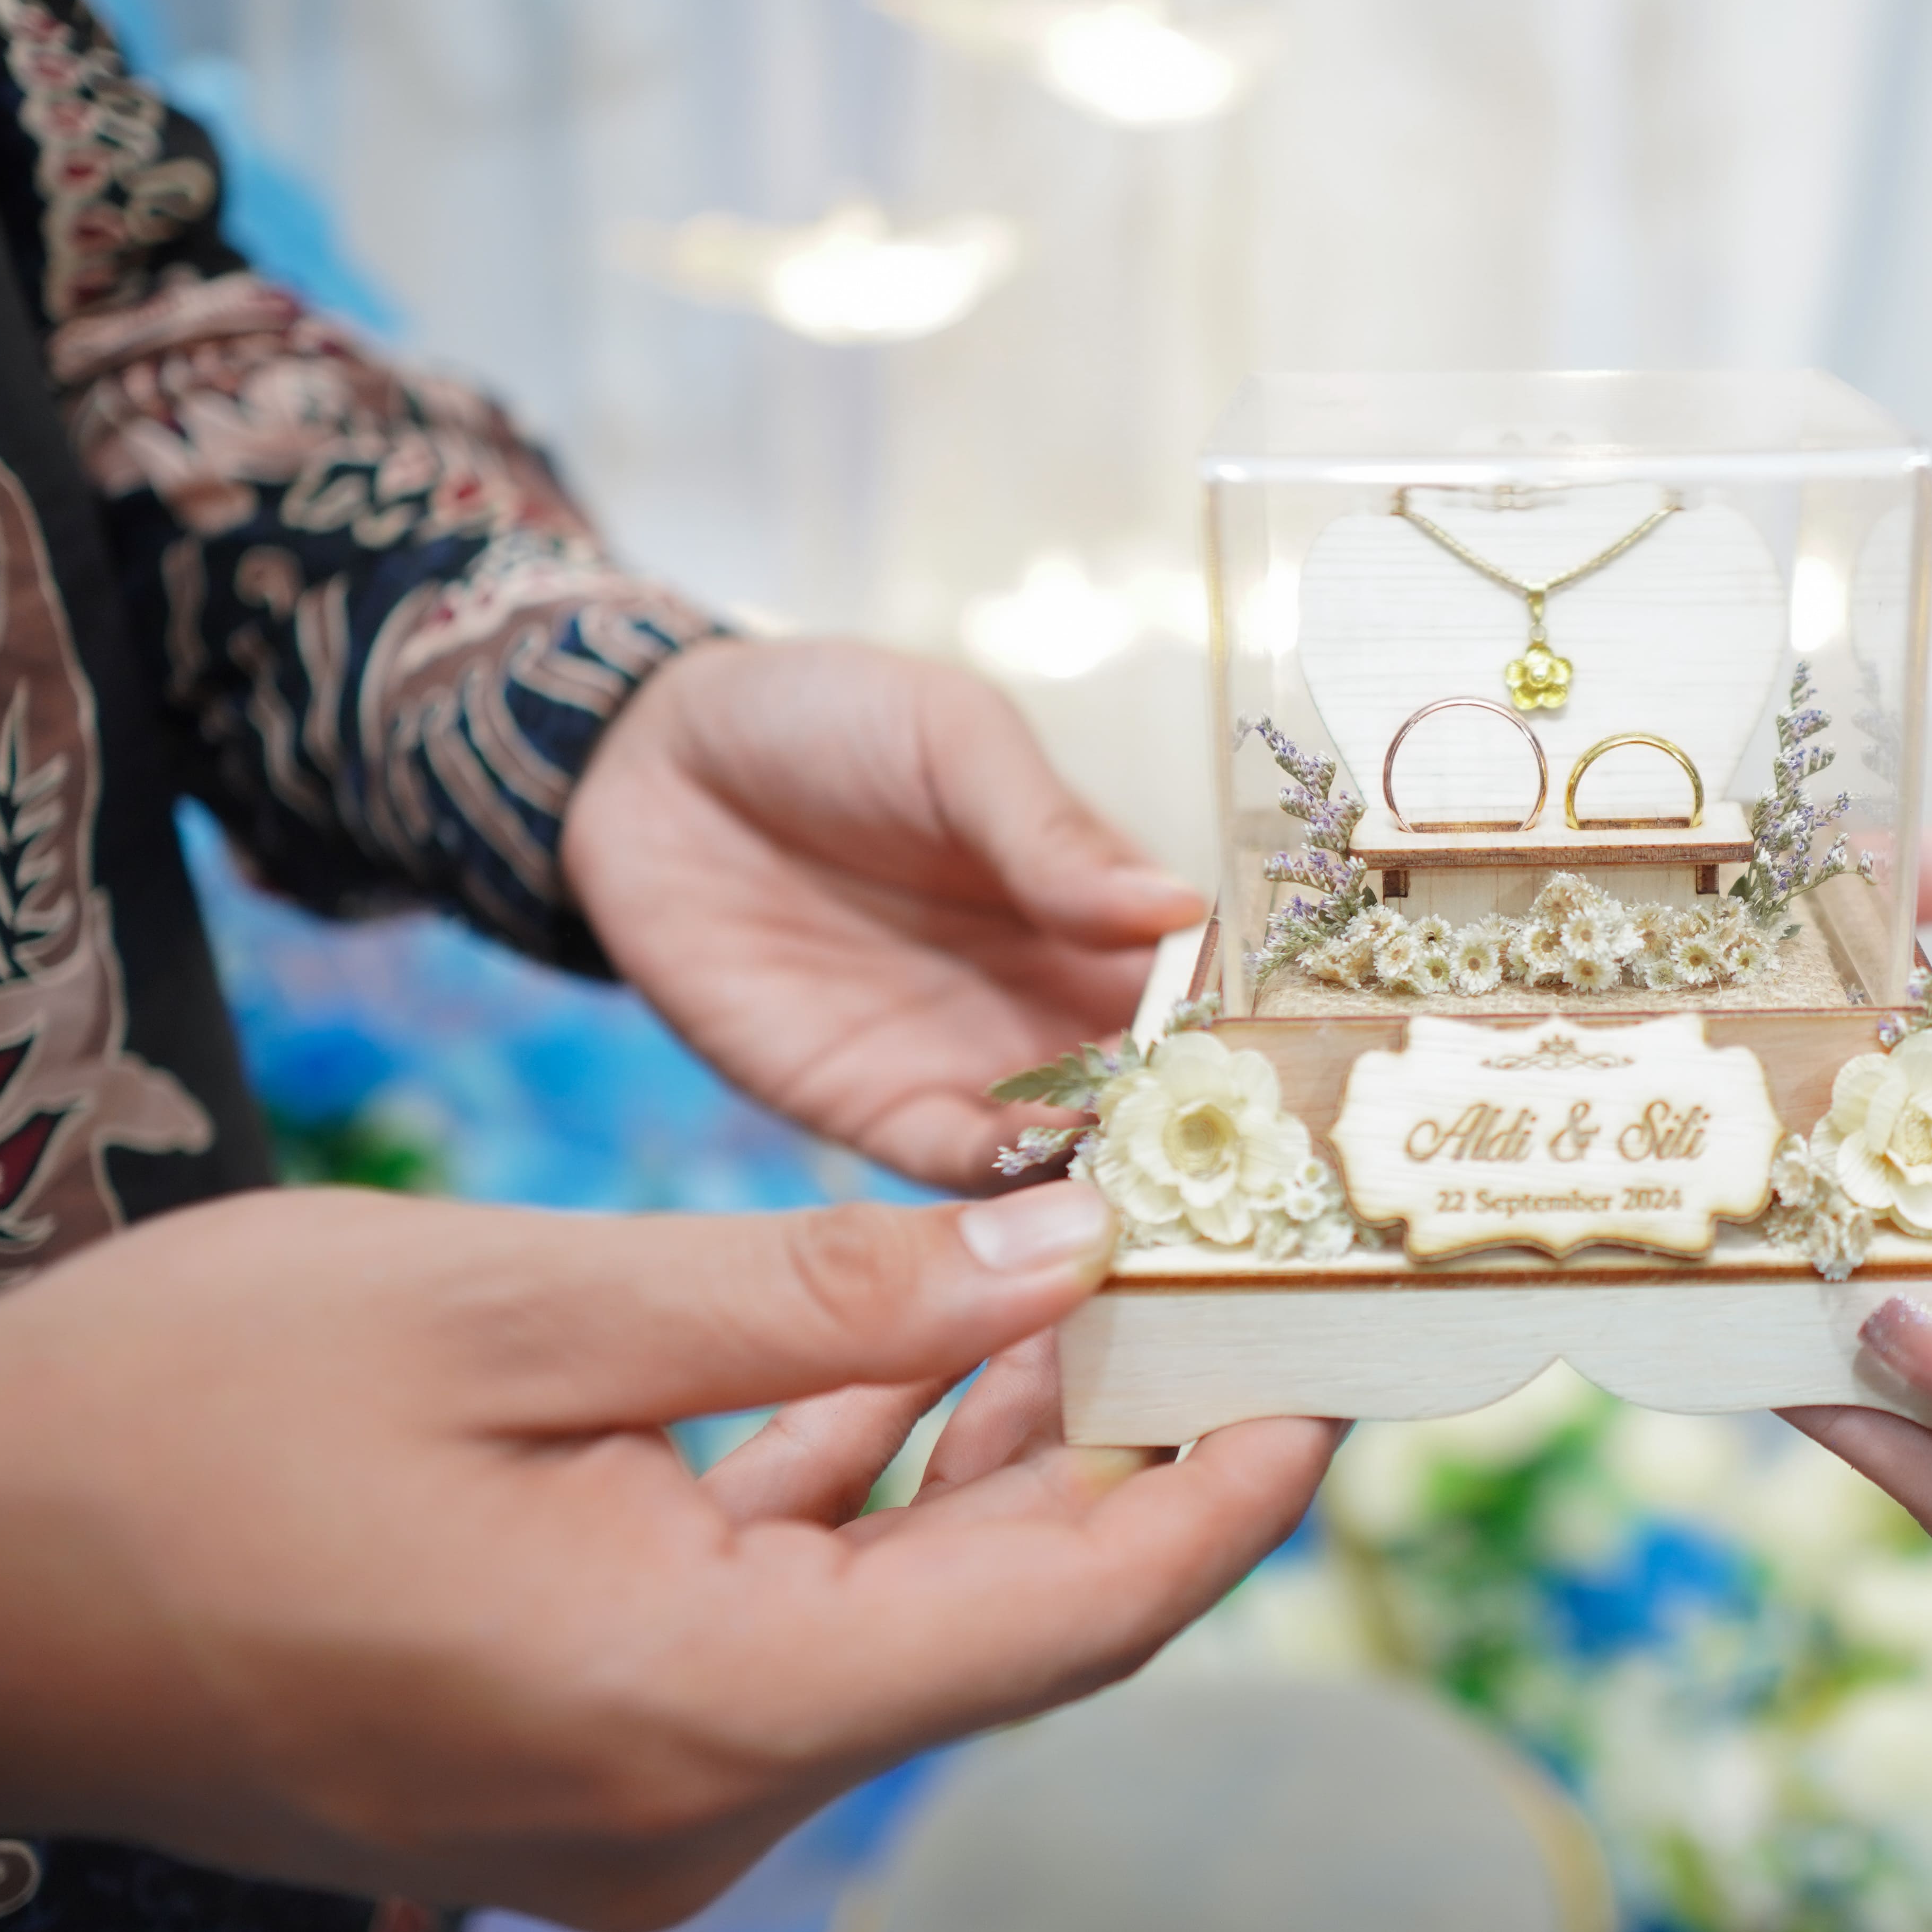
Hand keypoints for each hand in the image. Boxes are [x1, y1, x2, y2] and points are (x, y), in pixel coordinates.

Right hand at [0, 1181, 1331, 1929]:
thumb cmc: (186, 1422)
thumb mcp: (524, 1307)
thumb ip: (824, 1294)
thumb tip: (1061, 1251)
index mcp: (695, 1704)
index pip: (1064, 1616)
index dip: (1225, 1492)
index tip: (1336, 1376)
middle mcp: (691, 1800)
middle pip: (1003, 1622)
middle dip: (1136, 1452)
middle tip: (1248, 1291)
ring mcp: (637, 1798)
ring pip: (906, 1618)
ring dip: (1011, 1463)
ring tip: (1121, 1288)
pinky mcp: (587, 1753)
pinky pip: (794, 1622)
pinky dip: (876, 1496)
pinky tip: (939, 1363)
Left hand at [564, 638, 1209, 1190]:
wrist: (645, 762)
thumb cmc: (822, 716)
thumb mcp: (951, 740)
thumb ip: (1047, 832)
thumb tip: (1177, 911)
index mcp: (1093, 904)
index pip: (1195, 985)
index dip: (1239, 1031)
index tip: (1286, 1078)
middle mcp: (1050, 998)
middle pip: (1154, 1089)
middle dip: (1198, 1135)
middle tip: (1243, 1175)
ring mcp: (970, 1064)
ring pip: (1074, 1151)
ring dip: (1118, 1183)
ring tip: (1159, 1206)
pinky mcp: (877, 1114)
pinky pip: (962, 1179)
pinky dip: (1013, 1208)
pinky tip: (1052, 1215)